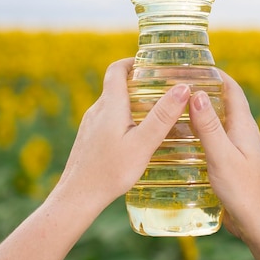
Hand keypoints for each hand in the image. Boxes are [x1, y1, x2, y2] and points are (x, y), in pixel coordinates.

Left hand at [57, 58, 190, 211]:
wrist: (77, 197)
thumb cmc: (110, 171)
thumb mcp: (142, 143)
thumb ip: (162, 116)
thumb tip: (182, 88)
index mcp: (110, 105)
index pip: (116, 70)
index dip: (132, 62)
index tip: (151, 64)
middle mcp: (96, 111)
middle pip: (115, 86)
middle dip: (138, 83)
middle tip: (161, 89)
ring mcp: (90, 126)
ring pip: (112, 105)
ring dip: (131, 103)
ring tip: (154, 114)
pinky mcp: (88, 140)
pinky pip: (107, 121)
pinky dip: (123, 120)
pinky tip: (135, 138)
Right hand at [188, 71, 259, 241]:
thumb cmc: (245, 192)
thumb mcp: (223, 157)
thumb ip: (209, 127)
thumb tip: (198, 94)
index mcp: (244, 126)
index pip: (232, 89)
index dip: (216, 74)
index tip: (193, 65)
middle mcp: (242, 134)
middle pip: (222, 104)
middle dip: (201, 92)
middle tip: (174, 87)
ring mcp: (237, 150)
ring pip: (215, 124)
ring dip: (197, 115)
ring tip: (170, 112)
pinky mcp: (230, 165)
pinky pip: (212, 142)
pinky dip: (196, 137)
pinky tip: (178, 144)